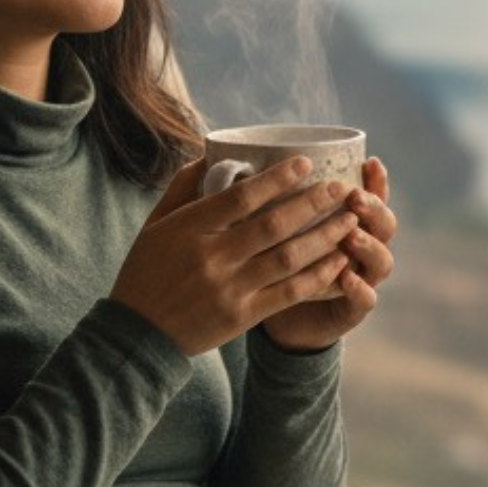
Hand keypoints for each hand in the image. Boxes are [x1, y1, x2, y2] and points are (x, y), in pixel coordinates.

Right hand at [111, 156, 361, 356]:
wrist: (137, 335)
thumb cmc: (146, 271)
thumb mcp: (155, 223)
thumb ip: (183, 187)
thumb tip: (210, 151)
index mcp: (190, 229)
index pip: (241, 196)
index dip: (278, 178)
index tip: (306, 163)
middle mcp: (213, 257)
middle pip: (274, 224)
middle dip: (313, 203)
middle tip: (341, 188)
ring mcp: (230, 288)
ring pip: (289, 257)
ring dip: (325, 236)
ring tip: (350, 219)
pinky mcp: (243, 315)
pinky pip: (290, 292)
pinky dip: (318, 275)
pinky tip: (339, 260)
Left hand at [259, 157, 397, 352]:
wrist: (285, 317)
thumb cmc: (274, 261)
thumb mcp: (271, 228)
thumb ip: (267, 199)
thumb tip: (238, 159)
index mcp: (350, 222)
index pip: (373, 196)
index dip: (377, 180)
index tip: (370, 162)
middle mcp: (362, 248)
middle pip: (384, 223)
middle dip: (374, 207)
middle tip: (353, 195)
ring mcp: (362, 279)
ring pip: (382, 260)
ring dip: (368, 245)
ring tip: (352, 235)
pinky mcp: (352, 309)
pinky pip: (365, 299)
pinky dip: (358, 289)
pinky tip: (346, 278)